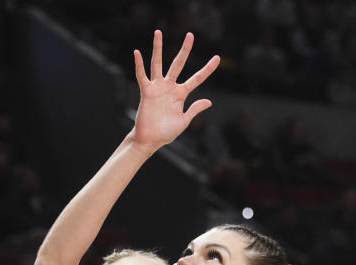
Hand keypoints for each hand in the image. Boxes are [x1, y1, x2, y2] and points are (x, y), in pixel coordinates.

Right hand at [128, 30, 219, 154]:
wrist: (151, 139)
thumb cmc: (166, 132)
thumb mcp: (184, 120)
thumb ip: (195, 109)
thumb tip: (209, 101)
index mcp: (181, 94)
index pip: (197, 78)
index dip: (207, 69)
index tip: (217, 58)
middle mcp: (170, 87)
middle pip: (178, 64)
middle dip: (185, 50)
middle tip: (191, 35)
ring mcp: (157, 87)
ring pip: (158, 63)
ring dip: (158, 48)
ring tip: (158, 33)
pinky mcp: (146, 91)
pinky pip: (142, 75)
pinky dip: (139, 65)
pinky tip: (137, 53)